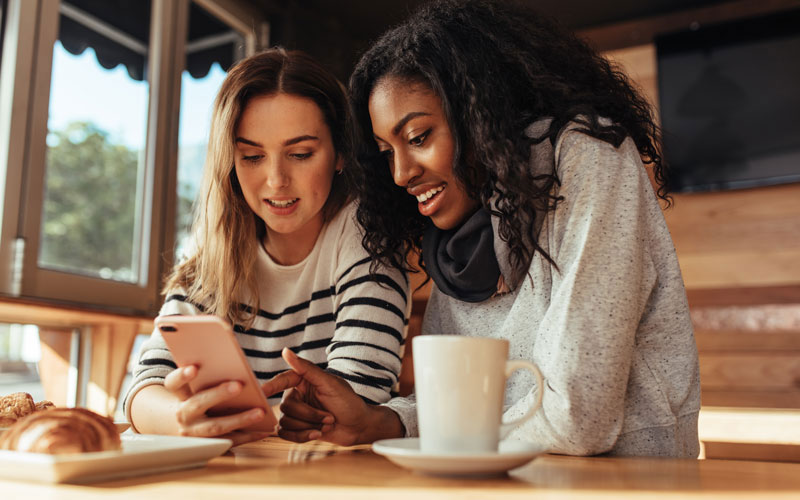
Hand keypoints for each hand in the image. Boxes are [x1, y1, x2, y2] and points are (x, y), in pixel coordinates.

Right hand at [163, 365, 269, 445]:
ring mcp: (194, 433)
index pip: (174, 383)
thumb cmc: (201, 398)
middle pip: (198, 403)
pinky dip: (248, 436)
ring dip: (240, 419)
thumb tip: (236, 365)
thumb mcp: (199, 388)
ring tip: (260, 412)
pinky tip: (264, 430)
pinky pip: (229, 441)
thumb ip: (211, 377)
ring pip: (216, 427)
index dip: (182, 376)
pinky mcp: (208, 445)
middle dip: (219, 394)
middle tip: (239, 385)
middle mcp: (183, 414)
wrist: (188, 427)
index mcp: (181, 395)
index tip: (194, 368)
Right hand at [260, 348, 403, 444]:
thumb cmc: (348, 402)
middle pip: (286, 407)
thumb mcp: (330, 383)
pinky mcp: (297, 429)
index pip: (282, 380)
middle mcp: (296, 395)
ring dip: (309, 427)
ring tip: (327, 424)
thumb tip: (286, 351)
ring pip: (286, 422)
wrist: (359, 426)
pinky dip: (302, 437)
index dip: (271, 385)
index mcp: (302, 381)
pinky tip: (317, 435)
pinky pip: (287, 435)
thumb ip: (307, 369)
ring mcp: (296, 413)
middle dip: (309, 415)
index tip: (261, 391)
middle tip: (329, 417)